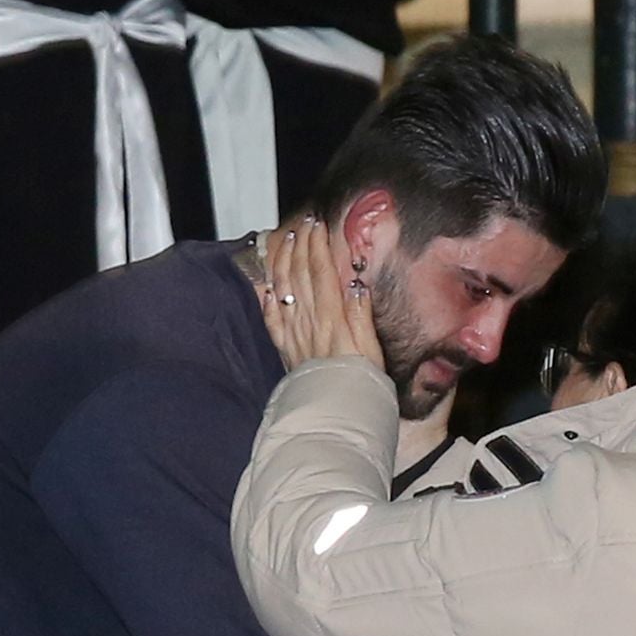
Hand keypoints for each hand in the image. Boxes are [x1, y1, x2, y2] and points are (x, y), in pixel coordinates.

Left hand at [259, 215, 384, 373]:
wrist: (337, 412)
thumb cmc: (361, 380)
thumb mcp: (371, 346)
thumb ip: (361, 312)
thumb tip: (356, 280)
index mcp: (331, 317)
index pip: (321, 271)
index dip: (317, 245)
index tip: (318, 224)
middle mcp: (308, 320)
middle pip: (300, 274)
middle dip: (299, 245)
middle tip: (301, 224)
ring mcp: (293, 333)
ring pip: (282, 288)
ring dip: (281, 261)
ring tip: (283, 241)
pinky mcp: (285, 347)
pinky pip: (271, 317)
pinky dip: (266, 296)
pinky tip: (264, 283)